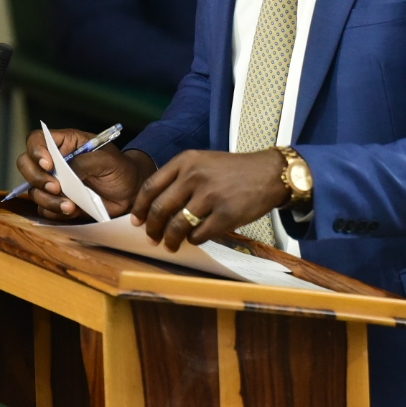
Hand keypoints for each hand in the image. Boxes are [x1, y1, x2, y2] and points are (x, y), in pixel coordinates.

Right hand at [15, 126, 154, 220]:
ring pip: (33, 190)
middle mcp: (54, 162)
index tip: (48, 164)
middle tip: (57, 187)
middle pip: (25, 164)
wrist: (130, 193)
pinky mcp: (58, 202)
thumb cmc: (120, 169)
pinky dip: (55, 212)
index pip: (36, 140)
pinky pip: (44, 209)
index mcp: (65, 143)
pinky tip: (73, 211)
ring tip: (71, 206)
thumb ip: (84, 163)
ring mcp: (54, 183)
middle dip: (37, 177)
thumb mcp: (107, 160)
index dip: (36, 151)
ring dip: (48, 200)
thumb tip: (65, 173)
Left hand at [130, 148, 288, 249]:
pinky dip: (193, 240)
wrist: (269, 174)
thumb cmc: (233, 170)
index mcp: (186, 161)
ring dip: (170, 240)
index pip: (151, 187)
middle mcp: (195, 176)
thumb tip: (155, 207)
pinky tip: (196, 238)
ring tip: (170, 245)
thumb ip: (180, 178)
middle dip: (152, 229)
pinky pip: (199, 235)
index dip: (140, 208)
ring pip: (177, 226)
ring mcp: (211, 196)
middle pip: (160, 209)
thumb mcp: (203, 162)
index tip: (136, 221)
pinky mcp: (226, 215)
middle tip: (152, 238)